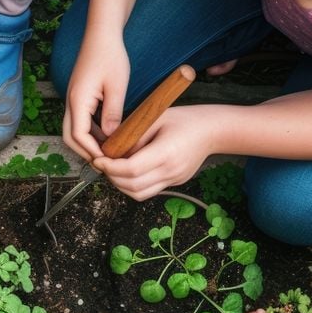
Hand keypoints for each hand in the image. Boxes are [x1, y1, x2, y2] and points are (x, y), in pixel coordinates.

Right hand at [62, 31, 129, 160]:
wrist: (101, 34)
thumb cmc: (110, 55)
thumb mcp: (117, 86)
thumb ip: (113, 114)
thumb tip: (112, 138)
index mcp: (78, 100)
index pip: (78, 135)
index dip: (92, 151)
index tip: (107, 160)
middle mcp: (70, 102)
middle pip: (69, 137)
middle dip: (85, 151)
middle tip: (104, 162)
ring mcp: (73, 99)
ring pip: (73, 130)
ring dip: (88, 142)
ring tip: (108, 151)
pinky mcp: (78, 96)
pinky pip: (79, 120)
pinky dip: (90, 131)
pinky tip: (107, 134)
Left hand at [92, 106, 211, 200]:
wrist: (212, 131)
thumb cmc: (185, 119)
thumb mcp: (156, 118)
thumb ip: (133, 135)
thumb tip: (111, 150)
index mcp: (166, 152)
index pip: (131, 169)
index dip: (110, 167)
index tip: (98, 159)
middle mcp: (170, 171)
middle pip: (132, 185)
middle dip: (112, 177)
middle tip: (102, 164)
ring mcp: (173, 180)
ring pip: (139, 194)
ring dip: (121, 186)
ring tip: (112, 170)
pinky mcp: (174, 184)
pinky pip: (148, 191)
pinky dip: (133, 186)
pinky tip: (128, 173)